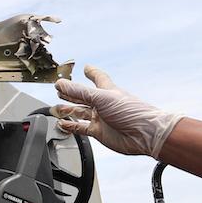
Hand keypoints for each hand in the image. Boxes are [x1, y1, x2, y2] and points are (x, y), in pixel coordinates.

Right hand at [54, 66, 182, 157]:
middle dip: (72, 92)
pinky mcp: (99, 132)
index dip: (91, 72)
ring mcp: (101, 118)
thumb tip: (61, 84)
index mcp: (107, 91)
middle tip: (60, 89)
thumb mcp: (101, 97)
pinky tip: (63, 124)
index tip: (86, 68)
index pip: (98, 78)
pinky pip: (81, 128)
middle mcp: (103, 103)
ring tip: (57, 108)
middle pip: (84, 96)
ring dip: (68, 109)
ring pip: (80, 112)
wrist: (144, 135)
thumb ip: (79, 91)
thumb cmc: (131, 112)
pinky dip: (71, 126)